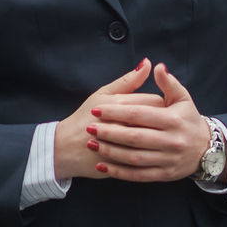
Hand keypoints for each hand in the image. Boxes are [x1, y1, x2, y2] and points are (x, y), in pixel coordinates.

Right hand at [51, 60, 165, 178]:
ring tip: (151, 133)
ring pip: (153, 140)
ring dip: (155, 137)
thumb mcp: (103, 94)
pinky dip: (148, 153)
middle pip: (158, 121)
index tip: (156, 107)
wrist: (66, 147)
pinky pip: (145, 159)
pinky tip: (143, 149)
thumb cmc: (85, 117)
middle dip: (160, 121)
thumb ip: (128, 80)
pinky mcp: (122, 164)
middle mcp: (122, 126)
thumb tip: (148, 63)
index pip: (155, 101)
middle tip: (156, 121)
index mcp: (118, 105)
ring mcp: (122, 147)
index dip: (160, 103)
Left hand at [84, 62, 212, 182]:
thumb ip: (168, 83)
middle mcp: (172, 140)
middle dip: (109, 132)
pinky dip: (119, 172)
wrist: (207, 149)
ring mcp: (168, 160)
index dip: (115, 112)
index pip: (139, 114)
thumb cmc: (189, 120)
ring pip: (134, 157)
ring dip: (110, 152)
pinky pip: (138, 175)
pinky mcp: (165, 175)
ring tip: (92, 144)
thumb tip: (155, 66)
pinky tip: (102, 166)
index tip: (96, 110)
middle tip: (89, 128)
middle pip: (134, 137)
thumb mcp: (183, 99)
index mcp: (174, 119)